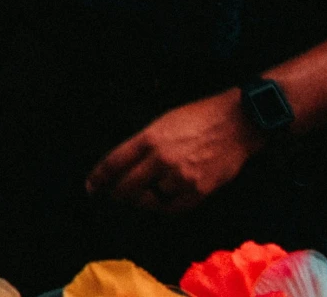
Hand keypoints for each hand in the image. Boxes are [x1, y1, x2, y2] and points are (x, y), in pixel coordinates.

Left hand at [85, 89, 259, 212]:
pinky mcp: (199, 190)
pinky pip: (173, 208)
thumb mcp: (163, 122)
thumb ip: (144, 143)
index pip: (114, 163)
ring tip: (138, 199)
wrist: (236, 123)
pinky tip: (160, 203)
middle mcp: (162, 159)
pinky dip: (163, 208)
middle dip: (116, 194)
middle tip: (113, 196)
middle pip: (127, 186)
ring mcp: (181, 177)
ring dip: (141, 202)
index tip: (91, 187)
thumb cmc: (198, 117)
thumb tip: (125, 164)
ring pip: (149, 200)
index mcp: (149, 138)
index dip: (98, 178)